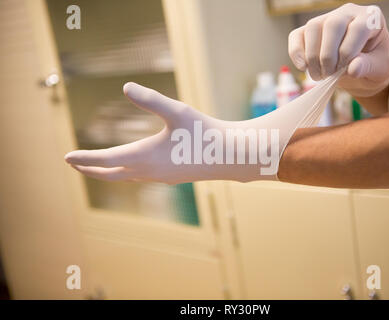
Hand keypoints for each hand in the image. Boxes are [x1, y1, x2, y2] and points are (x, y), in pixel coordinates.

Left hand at [64, 83, 280, 183]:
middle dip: (91, 169)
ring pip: (126, 178)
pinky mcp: (171, 178)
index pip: (106, 159)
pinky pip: (140, 178)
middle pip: (111, 174)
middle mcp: (148, 171)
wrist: (228, 156)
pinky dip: (126, 174)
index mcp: (145, 156)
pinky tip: (131, 168)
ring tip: (97, 167)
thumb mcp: (177, 110)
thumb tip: (125, 86)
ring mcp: (160, 178)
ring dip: (108, 172)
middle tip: (74, 164)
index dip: (85, 158)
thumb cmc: (204, 132)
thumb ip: (150, 99)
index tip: (67, 157)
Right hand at [288, 3, 388, 96]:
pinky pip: (296, 35)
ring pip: (313, 28)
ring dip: (312, 57)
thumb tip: (352, 68)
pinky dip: (296, 52)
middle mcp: (348, 13)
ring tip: (319, 75)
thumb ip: (368, 67)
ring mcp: (326, 19)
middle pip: (332, 25)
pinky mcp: (309, 30)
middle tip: (330, 74)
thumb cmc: (373, 65)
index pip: (357, 28)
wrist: (359, 68)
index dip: (349, 51)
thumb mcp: (379, 69)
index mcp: (370, 19)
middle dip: (328, 55)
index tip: (346, 69)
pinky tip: (303, 67)